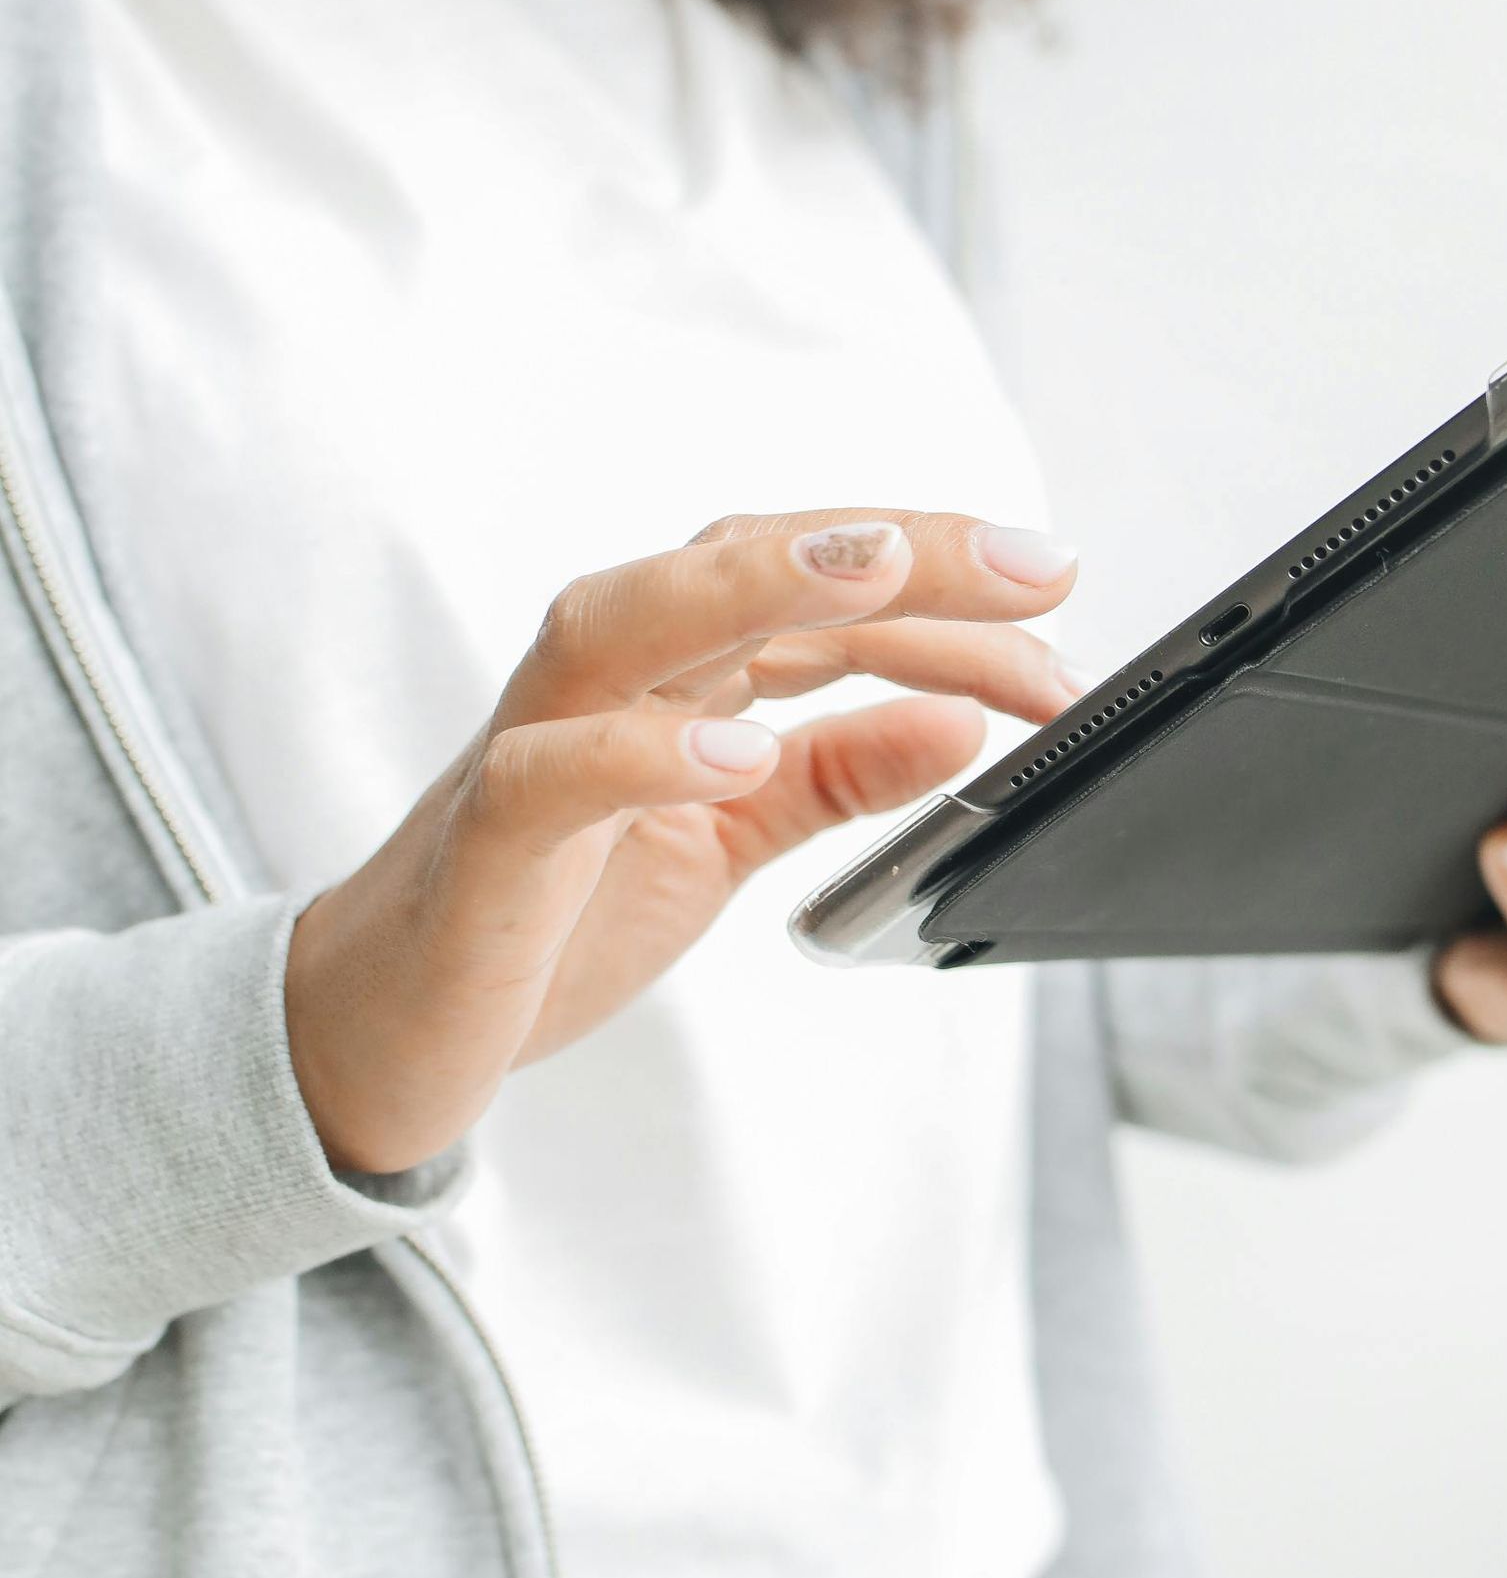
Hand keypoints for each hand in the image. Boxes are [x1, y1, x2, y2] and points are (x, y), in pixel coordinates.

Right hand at [286, 511, 1077, 1175]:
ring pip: (630, 622)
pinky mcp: (487, 836)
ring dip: (757, 584)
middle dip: (893, 552)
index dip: (942, 584)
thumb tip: (964, 726)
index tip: (1056, 593)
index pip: (819, 592)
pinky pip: (555, 773)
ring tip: (885, 572)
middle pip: (744, 567)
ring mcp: (535, 743)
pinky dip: (646, 754)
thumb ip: (835, 775)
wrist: (378, 1026)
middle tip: (1031, 566)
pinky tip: (739, 754)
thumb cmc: (551, 910)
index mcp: (674, 673)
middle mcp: (603, 677)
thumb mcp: (729, 841)